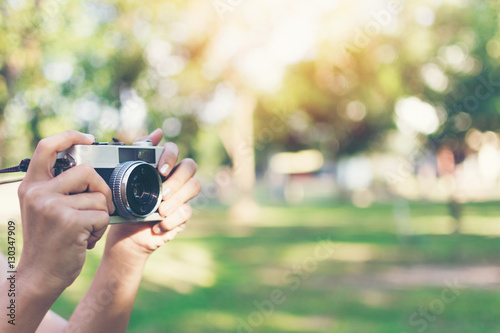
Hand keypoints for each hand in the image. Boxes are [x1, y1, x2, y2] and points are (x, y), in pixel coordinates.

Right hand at [17, 130, 113, 292]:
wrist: (40, 275)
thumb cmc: (49, 241)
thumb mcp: (44, 208)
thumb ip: (59, 187)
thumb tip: (91, 169)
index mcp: (32, 185)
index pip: (47, 146)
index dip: (70, 136)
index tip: (88, 139)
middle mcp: (38, 192)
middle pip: (87, 171)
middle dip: (101, 189)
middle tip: (99, 207)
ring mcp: (52, 206)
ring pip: (99, 197)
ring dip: (100, 215)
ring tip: (85, 229)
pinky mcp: (69, 221)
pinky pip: (102, 215)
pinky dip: (100, 229)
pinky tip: (85, 240)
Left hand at [106, 129, 200, 256]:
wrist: (126, 235)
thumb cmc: (126, 204)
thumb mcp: (126, 178)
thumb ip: (139, 153)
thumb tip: (158, 133)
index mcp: (161, 165)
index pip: (174, 150)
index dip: (171, 156)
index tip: (160, 170)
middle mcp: (175, 177)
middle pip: (190, 166)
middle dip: (177, 179)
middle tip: (163, 192)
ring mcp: (182, 195)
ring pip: (194, 186)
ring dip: (177, 199)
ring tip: (161, 210)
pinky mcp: (183, 214)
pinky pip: (186, 212)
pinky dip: (172, 220)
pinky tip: (159, 225)